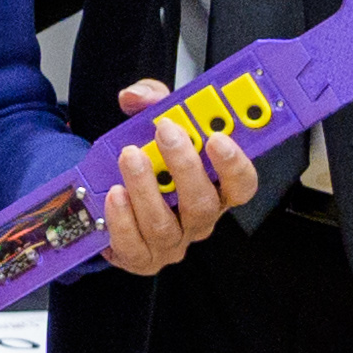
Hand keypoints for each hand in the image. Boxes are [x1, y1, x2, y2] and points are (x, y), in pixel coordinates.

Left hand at [95, 82, 257, 274]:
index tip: (218, 138)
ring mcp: (171, 242)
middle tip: (166, 132)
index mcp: (215, 188)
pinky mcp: (141, 257)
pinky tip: (114, 194)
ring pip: (164, 224)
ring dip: (146, 187)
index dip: (235, 164)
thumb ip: (151, 102)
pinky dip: (122, 219)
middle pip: (203, 203)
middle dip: (185, 165)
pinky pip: (133, 244)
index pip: (242, 184)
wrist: (109, 196)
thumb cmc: (147, 163)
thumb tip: (136, 96)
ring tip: (130, 157)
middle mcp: (198, 218)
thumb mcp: (153, 123)